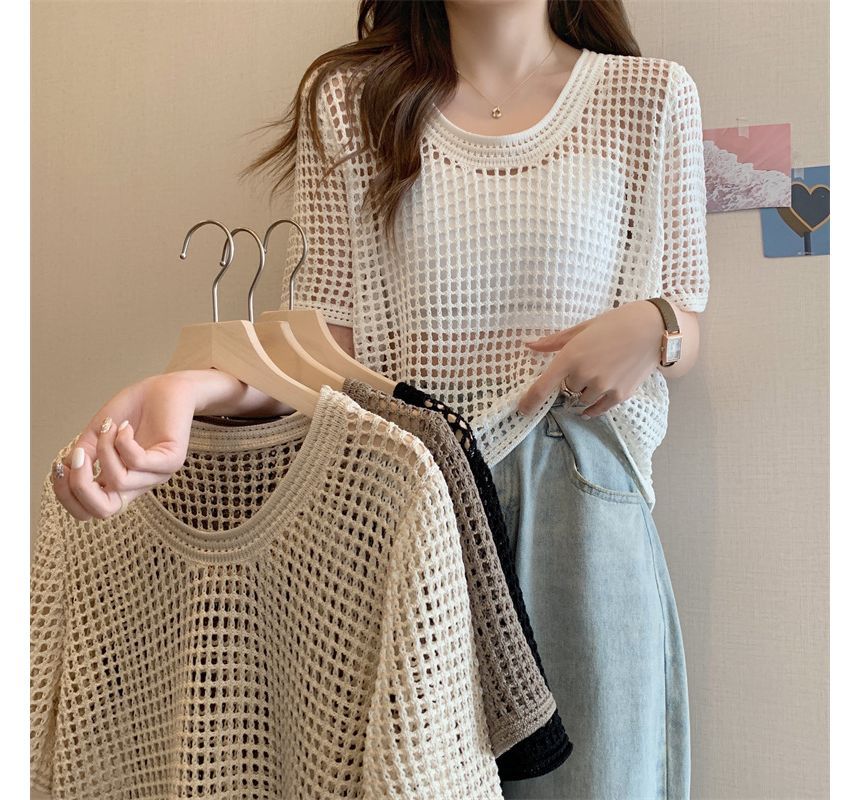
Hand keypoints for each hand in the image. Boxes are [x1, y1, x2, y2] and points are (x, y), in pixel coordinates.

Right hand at [50, 372, 198, 520]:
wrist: (162, 390)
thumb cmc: (131, 412)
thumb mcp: (96, 435)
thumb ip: (82, 455)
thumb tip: (66, 469)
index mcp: (118, 483)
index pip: (91, 511)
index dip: (68, 497)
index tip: (59, 467)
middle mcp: (138, 484)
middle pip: (105, 511)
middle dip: (81, 486)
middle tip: (79, 455)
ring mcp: (156, 475)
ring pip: (119, 480)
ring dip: (104, 449)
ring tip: (109, 426)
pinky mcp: (171, 460)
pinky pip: (138, 461)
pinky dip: (123, 442)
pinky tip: (125, 426)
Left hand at [516, 300, 664, 417]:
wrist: (653, 330)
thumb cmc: (615, 324)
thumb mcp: (582, 328)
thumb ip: (554, 341)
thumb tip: (529, 345)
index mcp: (571, 357)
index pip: (543, 386)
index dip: (530, 401)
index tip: (522, 410)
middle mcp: (585, 375)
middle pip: (566, 389)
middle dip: (571, 381)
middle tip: (587, 364)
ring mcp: (603, 387)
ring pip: (582, 399)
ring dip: (584, 391)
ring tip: (600, 371)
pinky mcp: (620, 395)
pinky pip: (598, 409)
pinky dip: (593, 408)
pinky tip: (592, 404)